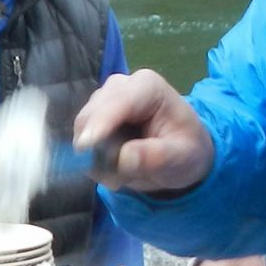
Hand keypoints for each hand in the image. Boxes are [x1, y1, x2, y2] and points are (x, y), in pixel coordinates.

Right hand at [73, 70, 212, 193]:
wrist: (179, 152)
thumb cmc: (185, 150)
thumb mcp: (181, 158)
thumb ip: (156, 157)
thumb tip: (124, 158)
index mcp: (147, 87)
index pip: (117, 102)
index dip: (100, 124)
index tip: (86, 148)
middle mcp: (120, 86)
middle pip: (91, 116)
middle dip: (98, 149)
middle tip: (119, 180)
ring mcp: (102, 100)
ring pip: (82, 130)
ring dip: (96, 158)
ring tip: (123, 175)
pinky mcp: (92, 116)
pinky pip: (81, 140)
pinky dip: (93, 159)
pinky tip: (113, 168)